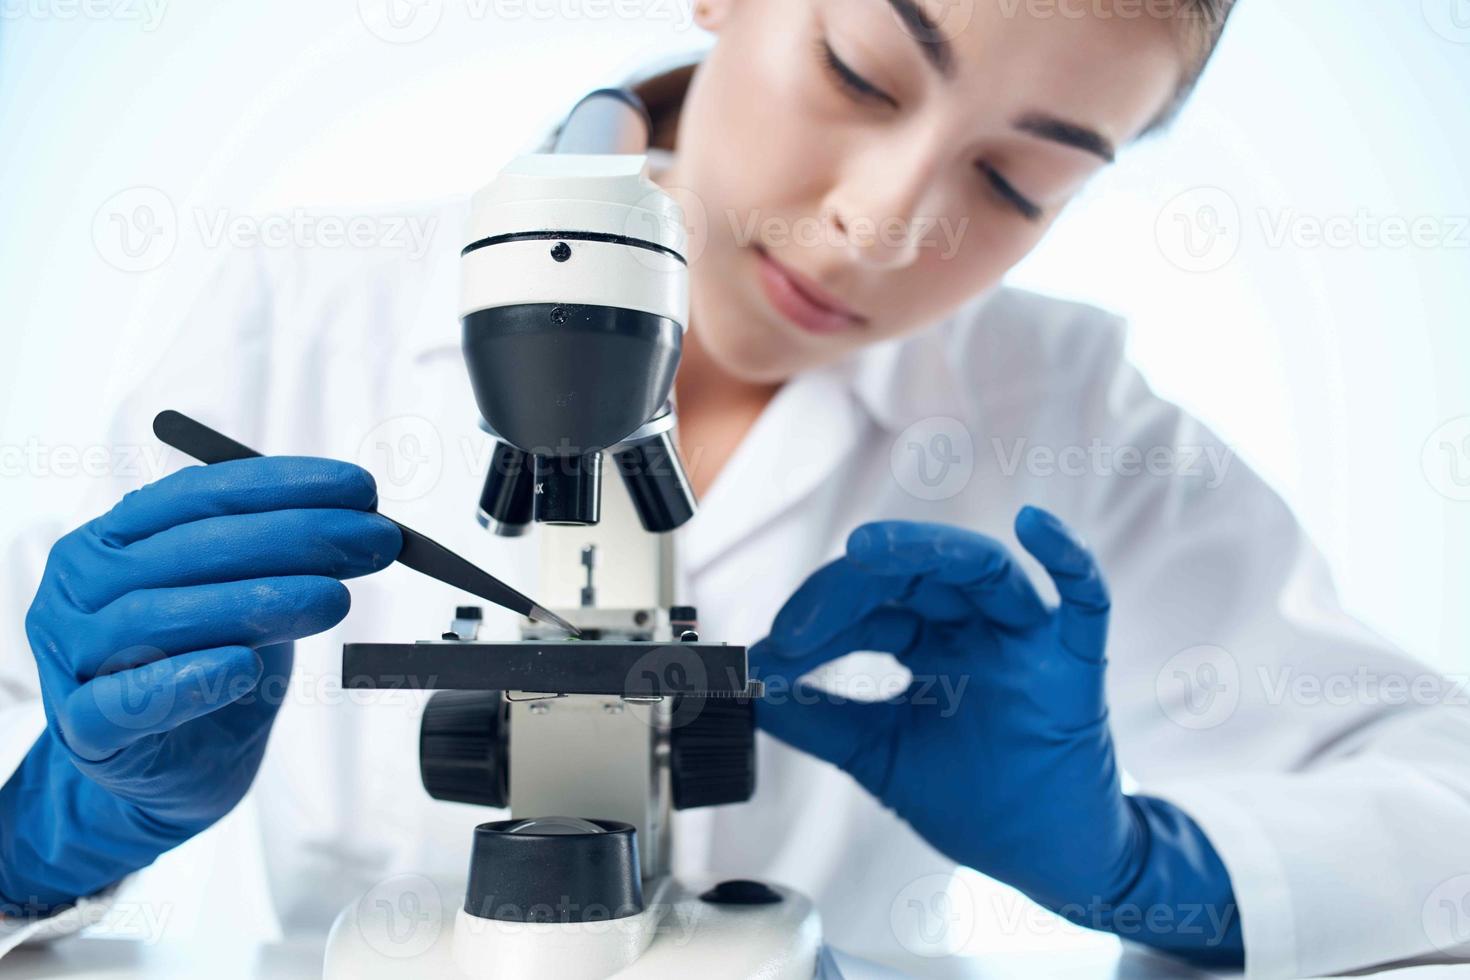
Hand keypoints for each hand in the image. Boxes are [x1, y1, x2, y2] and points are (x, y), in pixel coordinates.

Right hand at [0, 457, 400, 914]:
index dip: (283, 485)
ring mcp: (71, 658)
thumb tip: (366, 526)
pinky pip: (122, 701)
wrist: (174, 772)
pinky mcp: (84, 732)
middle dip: (292, 536)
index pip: (198, 494)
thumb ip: (285, 562)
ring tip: (333, 599)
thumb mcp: (252, 604)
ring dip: (252, 601)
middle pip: (184, 548)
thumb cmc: (208, 671)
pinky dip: (185, 680)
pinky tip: (244, 666)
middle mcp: (81, 587)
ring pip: (151, 616)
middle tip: (371, 541)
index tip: (361, 489)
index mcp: (115, 538)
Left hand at [750, 506, 1241, 961]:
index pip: (872, 604)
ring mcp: (1030, 643)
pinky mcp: (1079, 667)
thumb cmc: (974, 800)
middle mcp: (978, 630)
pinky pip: (1086, 602)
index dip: (818, 619)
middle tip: (795, 624)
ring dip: (927, 549)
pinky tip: (1035, 525)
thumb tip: (746, 684)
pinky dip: (1068, 558)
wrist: (1044, 859)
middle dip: (850, 585)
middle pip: (917, 574)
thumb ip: (816, 718)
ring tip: (866, 549)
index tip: (769, 653)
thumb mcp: (876, 753)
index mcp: (932, 643)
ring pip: (985, 570)